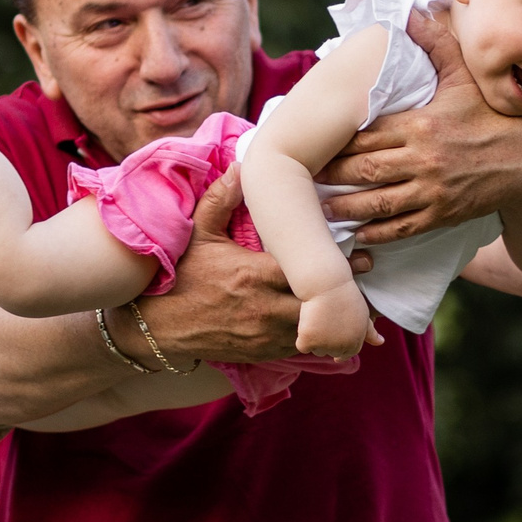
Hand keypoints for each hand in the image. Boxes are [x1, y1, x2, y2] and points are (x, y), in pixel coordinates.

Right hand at [125, 168, 373, 365]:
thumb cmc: (177, 276)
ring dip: (338, 320)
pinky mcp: (259, 353)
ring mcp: (263, 336)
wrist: (153, 328)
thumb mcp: (195, 234)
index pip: (307, 273)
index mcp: (253, 275)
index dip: (339, 269)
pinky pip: (300, 347)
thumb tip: (241, 167)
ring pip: (316, 331)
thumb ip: (220, 200)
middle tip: (368, 281)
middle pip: (320, 306)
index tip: (362, 257)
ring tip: (361, 308)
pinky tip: (334, 329)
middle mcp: (263, 309)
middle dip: (347, 297)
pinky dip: (318, 338)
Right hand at [294, 280, 379, 357]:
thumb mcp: (361, 314)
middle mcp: (341, 347)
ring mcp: (324, 345)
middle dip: (325, 341)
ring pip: (316, 350)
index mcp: (355, 343)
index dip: (338, 350)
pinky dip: (302, 338)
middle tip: (323, 322)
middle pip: (329, 352)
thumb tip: (381, 342)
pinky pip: (302, 346)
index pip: (346, 354)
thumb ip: (369, 332)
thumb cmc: (344, 295)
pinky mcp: (308, 340)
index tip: (331, 344)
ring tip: (316, 319)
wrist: (327, 284)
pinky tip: (306, 323)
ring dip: (314, 339)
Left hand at [316, 0, 521, 243]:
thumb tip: (415, 10)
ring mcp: (432, 191)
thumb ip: (436, 44)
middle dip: (332, 174)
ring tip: (320, 206)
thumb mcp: (464, 78)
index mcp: (422, 124)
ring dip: (345, 206)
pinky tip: (355, 233)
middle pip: (365, 169)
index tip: (313, 141)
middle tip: (304, 174)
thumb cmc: (493, 117)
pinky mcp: (442, 215)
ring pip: (378, 202)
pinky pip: (402, 227)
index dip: (336, 140)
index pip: (367, 134)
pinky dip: (376, 232)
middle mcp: (424, 159)